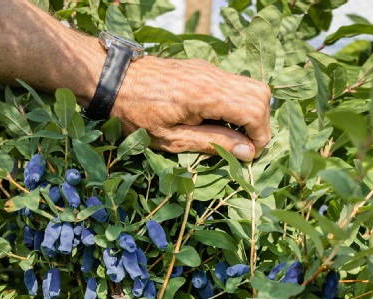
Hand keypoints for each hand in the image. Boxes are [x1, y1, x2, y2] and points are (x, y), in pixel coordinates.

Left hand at [111, 56, 271, 161]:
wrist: (111, 80)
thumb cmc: (134, 114)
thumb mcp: (172, 139)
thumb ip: (213, 143)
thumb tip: (247, 151)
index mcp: (205, 95)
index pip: (254, 110)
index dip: (259, 136)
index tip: (248, 155)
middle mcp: (213, 77)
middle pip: (261, 95)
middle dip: (260, 124)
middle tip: (244, 147)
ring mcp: (209, 70)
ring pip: (251, 87)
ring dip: (250, 114)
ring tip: (232, 136)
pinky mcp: (203, 70)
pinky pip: (234, 84)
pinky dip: (237, 104)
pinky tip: (218, 122)